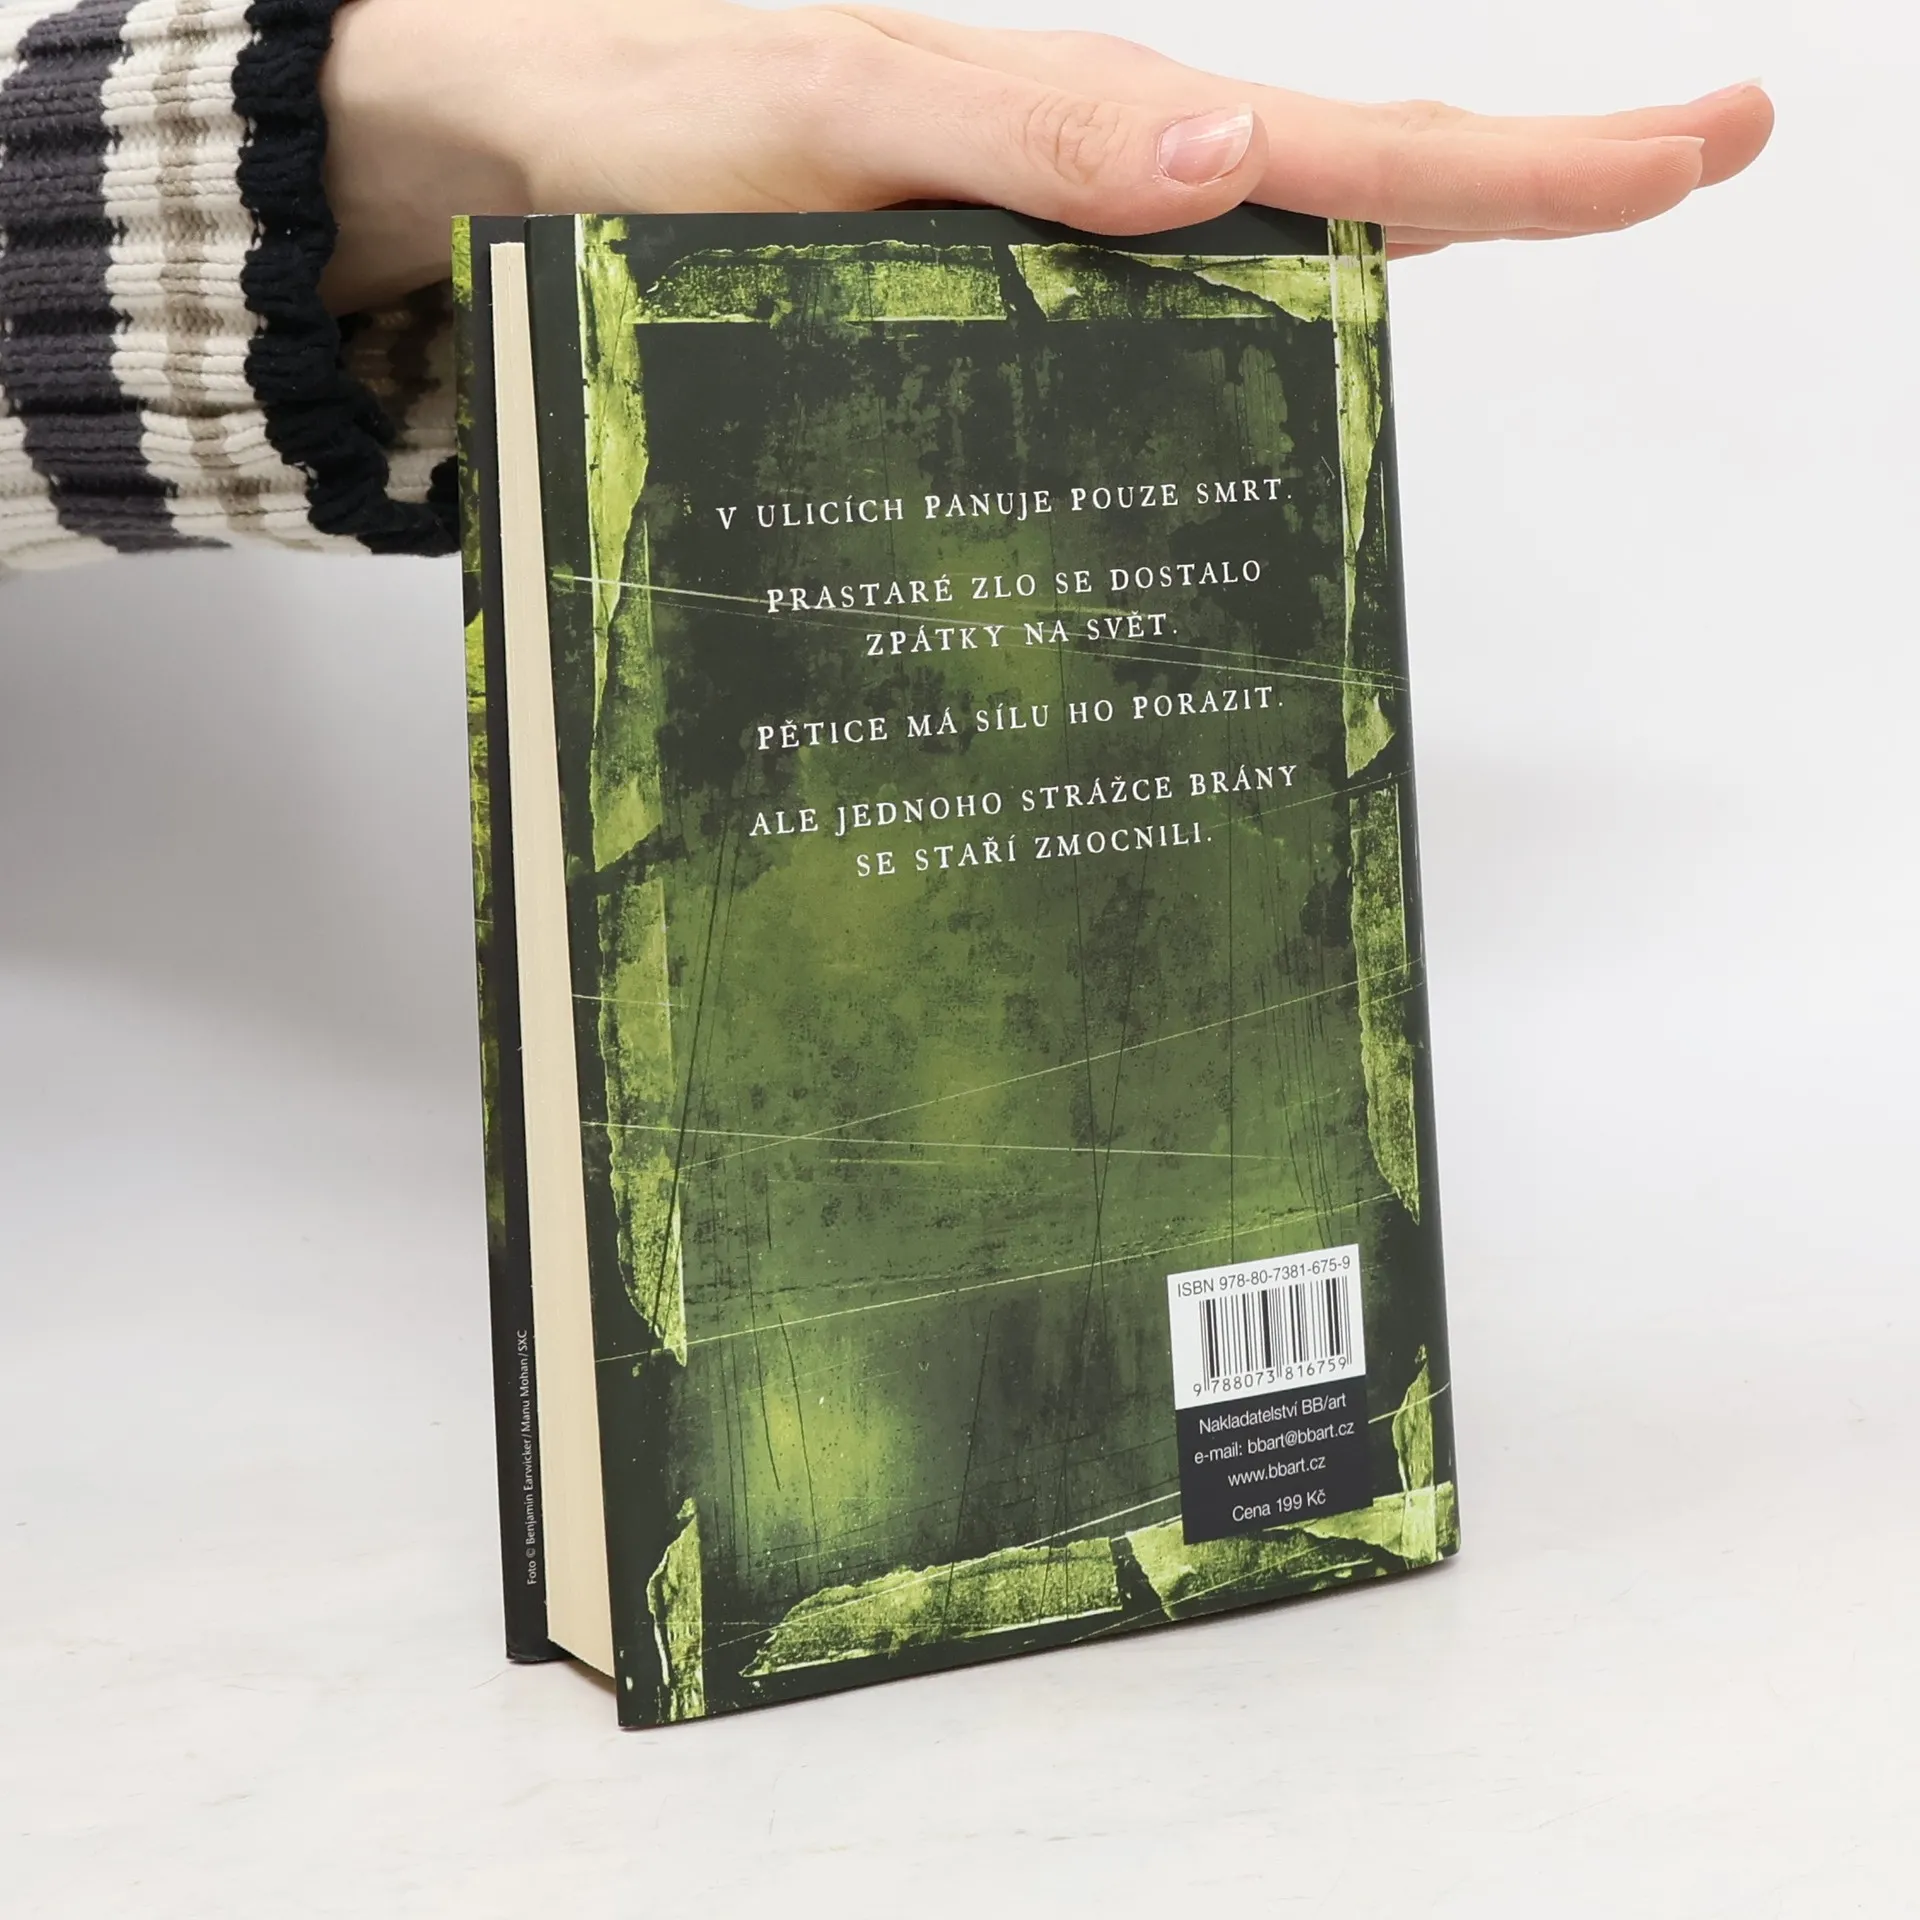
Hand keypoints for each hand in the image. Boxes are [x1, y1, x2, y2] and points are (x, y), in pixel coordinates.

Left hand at [318, 0, 1772, 310]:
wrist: (526, 145)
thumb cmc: (655, 118)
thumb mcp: (827, 113)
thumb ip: (1015, 135)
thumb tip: (1228, 163)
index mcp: (1085, 131)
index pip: (1343, 143)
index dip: (1522, 155)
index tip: (1694, 140)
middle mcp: (1090, 193)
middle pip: (1345, 190)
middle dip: (1525, 177)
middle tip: (1692, 159)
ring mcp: (1053, 257)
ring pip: (1261, 269)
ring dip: (1405, 268)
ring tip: (1560, 248)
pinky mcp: (993, 308)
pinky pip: (1141, 338)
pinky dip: (1235, 361)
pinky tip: (1273, 415)